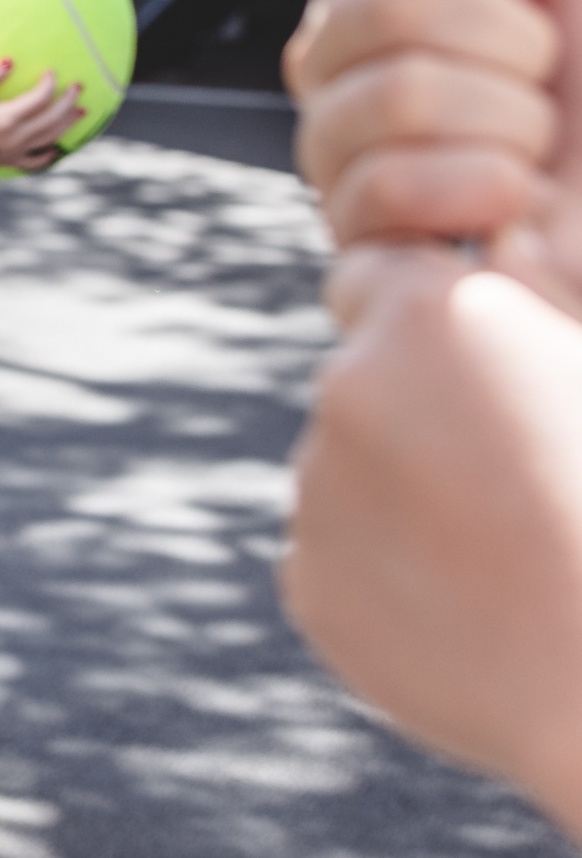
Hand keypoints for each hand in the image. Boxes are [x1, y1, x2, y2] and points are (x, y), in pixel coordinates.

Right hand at [0, 56, 85, 174]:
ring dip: (68, 123)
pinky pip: (37, 160)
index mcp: (5, 119)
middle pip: (52, 118)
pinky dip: (51, 153)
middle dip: (68, 101)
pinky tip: (57, 148)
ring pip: (51, 137)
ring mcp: (15, 151)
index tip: (51, 71)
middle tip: (79, 87)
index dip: (49, 83)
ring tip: (81, 112)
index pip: (39, 98)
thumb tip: (9, 61)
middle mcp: (16, 137)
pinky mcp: (9, 161)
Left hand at [287, 239, 581, 836]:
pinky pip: (345, 555)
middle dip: (424, 410)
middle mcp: (347, 391)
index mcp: (431, 321)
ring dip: (412, 497)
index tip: (485, 361)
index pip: (382, 274)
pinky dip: (396, 575)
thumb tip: (503, 243)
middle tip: (522, 481)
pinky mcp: (308, 583)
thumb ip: (548, 298)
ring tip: (519, 558)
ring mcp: (318, 492)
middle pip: (367, 376)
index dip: (433, 315)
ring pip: (357, 472)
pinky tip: (485, 614)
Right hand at [289, 0, 564, 259]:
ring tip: (532, 142)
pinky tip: (507, 195)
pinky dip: (484, 188)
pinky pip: (390, 185)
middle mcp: (342, 50)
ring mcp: (336, 138)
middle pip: (389, 1)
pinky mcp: (356, 226)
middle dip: (508, 36)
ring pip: (398, 94)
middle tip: (540, 69)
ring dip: (511, 121)